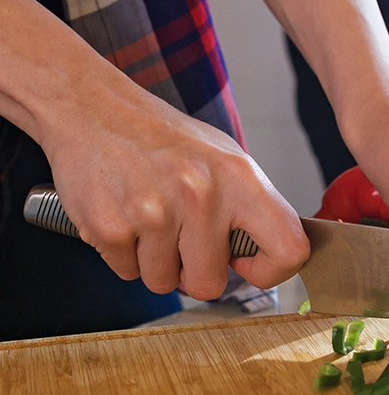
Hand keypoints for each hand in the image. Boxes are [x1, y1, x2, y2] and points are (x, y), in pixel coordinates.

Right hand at [40, 79, 308, 299]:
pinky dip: (125, 254)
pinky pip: (127, 272)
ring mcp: (152, 213)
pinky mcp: (109, 228)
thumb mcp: (226, 159)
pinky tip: (126, 216)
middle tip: (183, 239)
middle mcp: (200, 195)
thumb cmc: (165, 140)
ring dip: (156, 262)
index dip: (271, 271)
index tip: (247, 263)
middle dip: (194, 273)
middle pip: (209, 285)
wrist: (93, 109)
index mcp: (240, 178)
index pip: (288, 249)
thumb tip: (270, 259)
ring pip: (163, 283)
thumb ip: (252, 209)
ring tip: (151, 220)